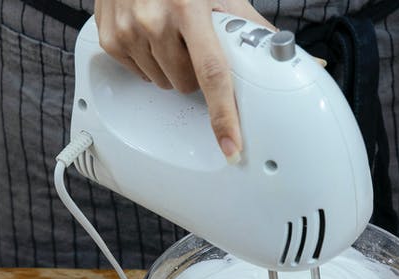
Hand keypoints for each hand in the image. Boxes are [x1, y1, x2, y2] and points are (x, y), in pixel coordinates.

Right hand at [94, 0, 274, 162]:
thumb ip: (250, 27)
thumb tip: (288, 55)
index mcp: (190, 8)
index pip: (212, 74)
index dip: (224, 115)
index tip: (231, 145)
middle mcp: (156, 20)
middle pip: (186, 84)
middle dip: (193, 71)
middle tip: (191, 44)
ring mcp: (128, 31)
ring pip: (162, 82)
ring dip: (170, 67)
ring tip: (169, 35)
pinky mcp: (110, 39)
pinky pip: (138, 73)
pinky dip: (147, 60)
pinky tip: (148, 35)